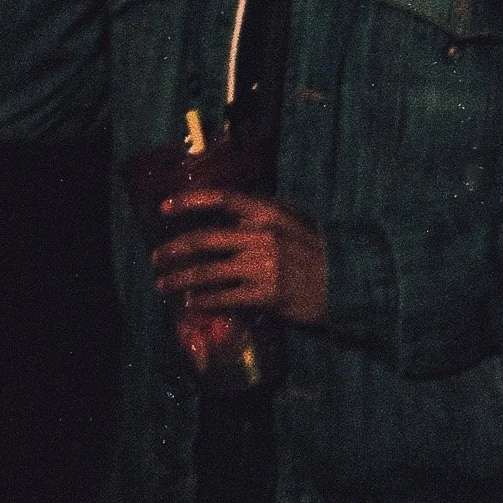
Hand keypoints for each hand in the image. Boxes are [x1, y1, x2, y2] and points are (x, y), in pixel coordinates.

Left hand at [153, 188, 327, 326]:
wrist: (346, 280)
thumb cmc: (316, 250)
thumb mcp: (292, 222)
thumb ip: (261, 219)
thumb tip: (229, 222)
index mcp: (268, 213)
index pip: (222, 199)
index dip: (190, 200)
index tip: (165, 207)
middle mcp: (262, 235)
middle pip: (205, 239)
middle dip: (174, 249)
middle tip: (156, 257)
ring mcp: (263, 266)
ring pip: (208, 272)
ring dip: (180, 279)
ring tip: (163, 284)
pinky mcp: (266, 294)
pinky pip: (224, 297)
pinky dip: (203, 300)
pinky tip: (191, 303)